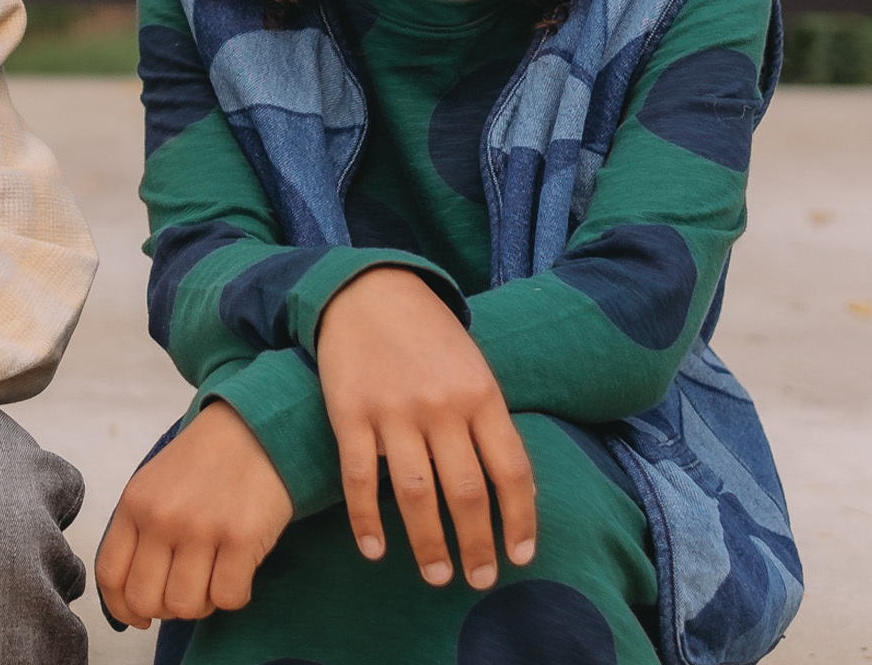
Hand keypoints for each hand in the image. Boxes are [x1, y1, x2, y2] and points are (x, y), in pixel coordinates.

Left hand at [92, 399, 291, 629]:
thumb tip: (131, 599)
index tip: (139, 617)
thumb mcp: (154, 486)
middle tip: (185, 591)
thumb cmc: (204, 464)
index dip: (122, 608)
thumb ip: (139, 533)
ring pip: (186, 606)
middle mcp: (163, 517)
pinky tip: (239, 572)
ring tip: (215, 578)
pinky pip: (228, 599)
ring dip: (203, 603)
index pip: (109, 575)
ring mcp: (202, 527)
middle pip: (145, 599)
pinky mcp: (243, 537)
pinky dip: (234, 596)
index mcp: (134, 504)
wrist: (255, 428)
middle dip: (165, 609)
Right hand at [315, 268, 536, 588]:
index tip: (521, 557)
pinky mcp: (350, 414)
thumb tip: (510, 488)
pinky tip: (375, 551)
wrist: (367, 292)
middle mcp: (442, 407)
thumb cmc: (428, 337)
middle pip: (467, 493)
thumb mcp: (474, 367)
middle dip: (477, 545)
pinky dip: (366, 521)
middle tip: (479, 579)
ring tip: (437, 576)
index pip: (512, 472)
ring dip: (429, 544)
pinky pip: (360, 479)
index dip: (520, 521)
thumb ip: (489, 421)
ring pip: (417, 495)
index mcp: (482, 395)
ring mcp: (394, 412)